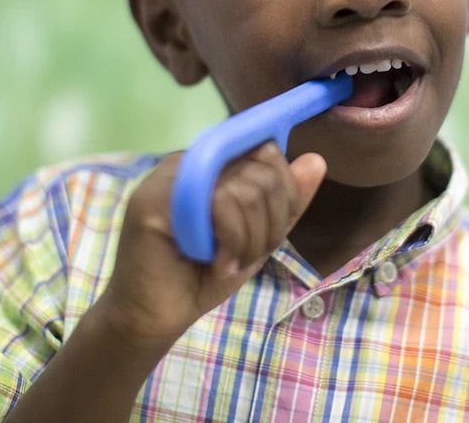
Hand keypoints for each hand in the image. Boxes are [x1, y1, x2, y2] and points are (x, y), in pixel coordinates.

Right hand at [95, 142, 325, 349]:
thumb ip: (286, 200)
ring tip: (231, 262)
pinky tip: (218, 264)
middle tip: (249, 254)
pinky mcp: (154, 199)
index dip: (284, 191)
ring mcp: (170, 176)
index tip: (271, 231)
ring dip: (251, 239)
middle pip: (262, 169)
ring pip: (245, 188)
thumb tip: (316, 161)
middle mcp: (190, 160)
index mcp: (212, 163)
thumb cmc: (204, 274)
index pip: (266, 151)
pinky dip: (232, 242)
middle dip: (270, 222)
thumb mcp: (259, 236)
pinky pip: (219, 203)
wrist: (152, 318)